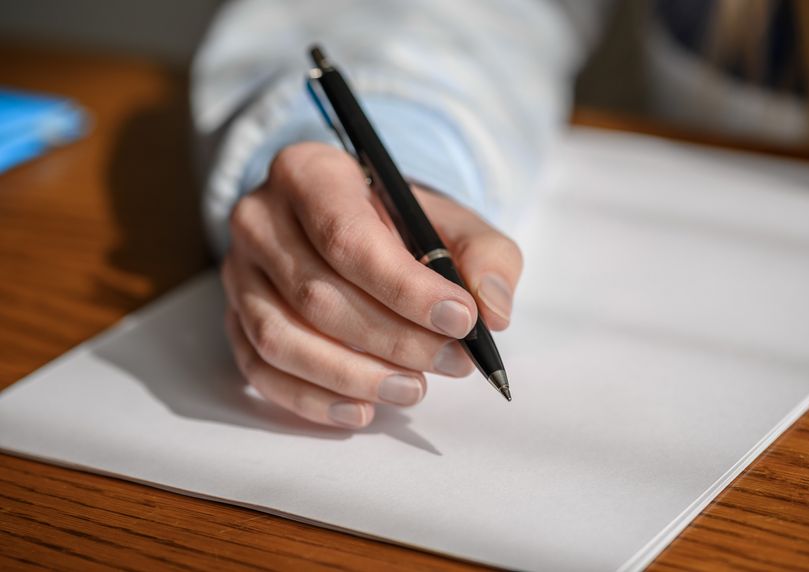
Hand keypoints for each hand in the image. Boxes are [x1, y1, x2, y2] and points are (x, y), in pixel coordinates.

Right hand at [221, 142, 522, 427]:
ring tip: (413, 389)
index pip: (347, 238)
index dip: (406, 288)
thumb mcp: (452, 221)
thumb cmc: (401, 224)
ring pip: (282, 339)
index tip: (462, 320)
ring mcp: (240, 274)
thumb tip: (493, 313)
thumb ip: (486, 256)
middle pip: (318, 295)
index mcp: (308, 173)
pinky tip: (361, 411)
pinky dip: (311, 400)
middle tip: (453, 362)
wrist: (353, 226)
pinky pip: (261, 370)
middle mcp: (260, 219)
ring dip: (353, 377)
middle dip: (394, 340)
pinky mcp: (235, 319)